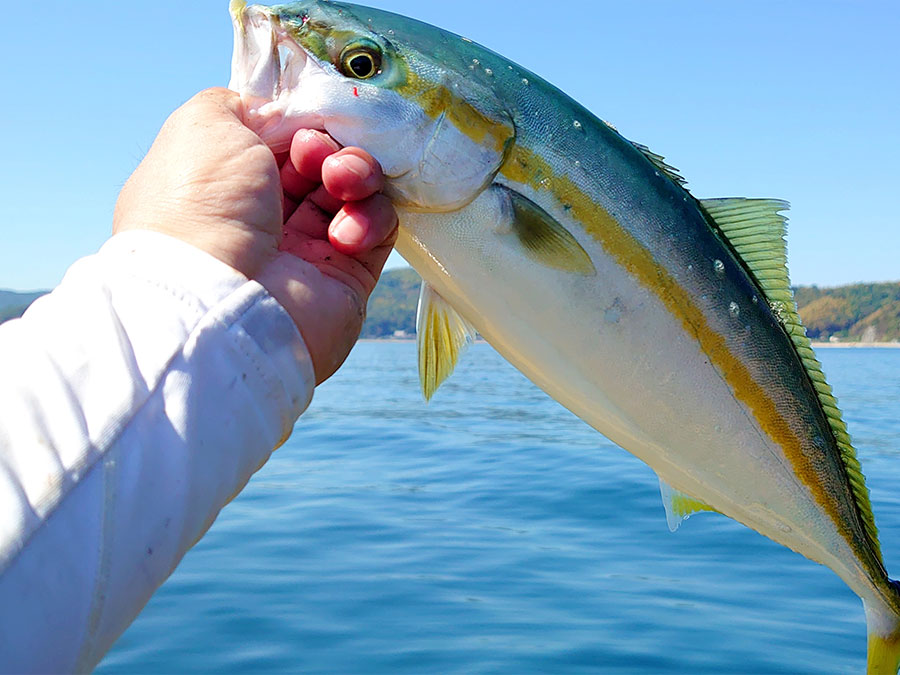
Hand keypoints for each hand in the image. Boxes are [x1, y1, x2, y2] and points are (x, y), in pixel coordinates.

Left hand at [114, 88, 397, 382]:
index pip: (278, 140)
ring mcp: (307, 249)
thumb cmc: (203, 202)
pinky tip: (344, 232)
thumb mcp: (205, 124)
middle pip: (320, 162)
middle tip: (315, 155)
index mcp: (224, 183)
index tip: (297, 124)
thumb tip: (278, 115)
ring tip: (341, 183)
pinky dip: (370, 218)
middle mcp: (264, 217)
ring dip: (355, 173)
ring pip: (354, 190)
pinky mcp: (347, 277)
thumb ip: (242, 103)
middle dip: (326, 146)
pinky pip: (378, 230)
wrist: (219, 296)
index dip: (296, 123)